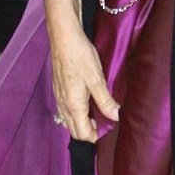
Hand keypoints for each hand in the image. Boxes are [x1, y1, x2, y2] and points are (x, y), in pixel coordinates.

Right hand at [47, 5, 118, 140]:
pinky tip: (87, 101)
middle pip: (74, 130)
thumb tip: (116, 117)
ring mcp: (59, 97)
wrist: (63, 38)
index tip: (110, 128)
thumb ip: (105, 101)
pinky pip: (66, 110)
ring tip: (98, 112)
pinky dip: (76, 112)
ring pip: (69, 120)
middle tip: (105, 122)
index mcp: (73, 106)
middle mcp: (63, 105)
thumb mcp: (97, 79)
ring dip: (82, 122)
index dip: (96, 135)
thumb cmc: (80, 56)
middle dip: (89, 131)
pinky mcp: (58, 89)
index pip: (82, 133)